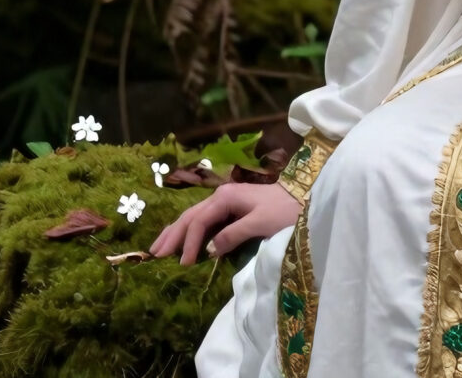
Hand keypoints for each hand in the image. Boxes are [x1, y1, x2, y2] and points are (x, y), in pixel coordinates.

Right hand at [148, 180, 301, 265]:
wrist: (306, 198)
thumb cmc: (286, 210)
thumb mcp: (261, 223)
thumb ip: (233, 235)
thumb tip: (208, 251)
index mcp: (226, 197)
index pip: (199, 221)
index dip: (189, 242)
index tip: (183, 264)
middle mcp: (221, 196)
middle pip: (189, 216)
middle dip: (172, 235)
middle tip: (154, 256)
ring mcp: (226, 201)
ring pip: (194, 217)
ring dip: (176, 232)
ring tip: (159, 248)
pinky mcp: (232, 209)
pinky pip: (204, 220)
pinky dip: (191, 231)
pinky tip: (183, 240)